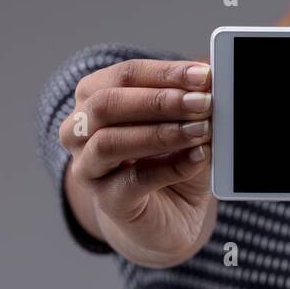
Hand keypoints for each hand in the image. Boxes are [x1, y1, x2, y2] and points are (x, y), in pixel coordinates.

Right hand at [58, 58, 216, 266]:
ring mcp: (87, 168)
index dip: (165, 72)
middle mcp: (78, 130)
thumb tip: (211, 73)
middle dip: (159, 100)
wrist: (167, 216)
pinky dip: (170, 168)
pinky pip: (132, 181)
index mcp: (94, 96)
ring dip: (161, 133)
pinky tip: (198, 157)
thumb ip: (190, 97)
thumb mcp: (182, 121)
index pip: (126, 75)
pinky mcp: (106, 201)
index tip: (203, 75)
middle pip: (107, 103)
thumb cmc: (170, 157)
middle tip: (202, 102)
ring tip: (201, 131)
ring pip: (109, 142)